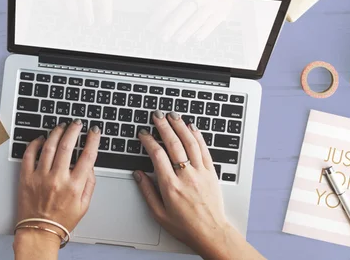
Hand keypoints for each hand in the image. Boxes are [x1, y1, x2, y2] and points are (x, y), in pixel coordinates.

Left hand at [15, 121, 100, 247]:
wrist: (39, 232)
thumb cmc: (61, 220)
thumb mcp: (84, 205)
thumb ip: (90, 184)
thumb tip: (90, 166)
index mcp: (74, 186)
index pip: (88, 156)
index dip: (93, 140)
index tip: (94, 131)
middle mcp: (57, 179)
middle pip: (67, 146)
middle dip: (74, 130)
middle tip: (76, 123)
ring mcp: (40, 177)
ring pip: (49, 147)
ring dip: (56, 133)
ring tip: (61, 126)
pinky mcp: (26, 178)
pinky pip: (29, 155)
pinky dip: (34, 144)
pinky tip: (40, 139)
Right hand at [133, 110, 263, 259]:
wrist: (211, 233)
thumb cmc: (185, 226)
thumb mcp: (159, 214)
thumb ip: (147, 192)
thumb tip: (138, 174)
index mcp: (170, 186)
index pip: (157, 155)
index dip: (149, 141)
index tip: (144, 134)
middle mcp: (186, 176)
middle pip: (173, 144)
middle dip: (164, 126)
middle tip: (157, 115)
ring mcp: (200, 173)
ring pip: (190, 143)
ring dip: (180, 126)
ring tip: (173, 116)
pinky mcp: (211, 172)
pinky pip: (204, 150)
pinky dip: (198, 136)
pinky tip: (192, 128)